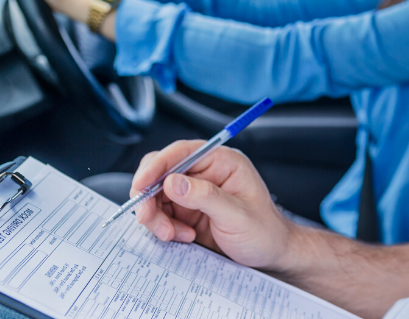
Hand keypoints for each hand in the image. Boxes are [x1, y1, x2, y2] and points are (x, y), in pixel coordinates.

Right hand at [131, 142, 292, 271]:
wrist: (268, 255)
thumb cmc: (263, 231)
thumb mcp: (238, 215)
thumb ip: (206, 197)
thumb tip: (172, 182)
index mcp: (222, 162)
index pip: (181, 152)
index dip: (157, 166)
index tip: (140, 185)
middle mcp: (204, 173)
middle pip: (160, 172)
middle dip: (149, 196)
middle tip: (148, 219)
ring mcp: (192, 192)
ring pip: (155, 195)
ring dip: (156, 217)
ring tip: (174, 234)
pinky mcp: (185, 212)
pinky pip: (160, 214)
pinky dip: (163, 227)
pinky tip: (183, 237)